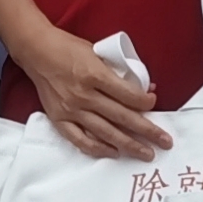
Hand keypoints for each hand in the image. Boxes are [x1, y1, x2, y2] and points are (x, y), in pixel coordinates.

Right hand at [23, 27, 169, 161]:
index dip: (145, 102)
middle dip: (147, 131)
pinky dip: (99, 148)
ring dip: (129, 145)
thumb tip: (145, 87)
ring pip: (106, 132)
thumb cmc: (68, 48)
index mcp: (94, 74)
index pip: (127, 95)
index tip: (154, 104)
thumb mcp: (98, 52)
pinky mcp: (59, 119)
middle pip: (122, 117)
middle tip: (165, 142)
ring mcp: (71, 109)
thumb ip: (120, 71)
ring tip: (146, 153)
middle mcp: (83, 95)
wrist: (37, 51)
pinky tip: (114, 153)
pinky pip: (81, 140)